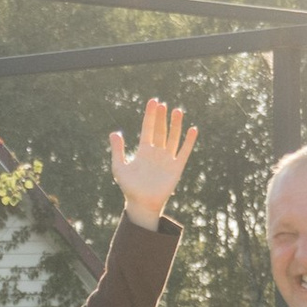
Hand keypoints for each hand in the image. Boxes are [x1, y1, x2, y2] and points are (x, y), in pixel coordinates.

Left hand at [110, 98, 197, 228]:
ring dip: (175, 125)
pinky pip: (184, 152)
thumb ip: (117, 151)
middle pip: (160, 130)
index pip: (147, 128)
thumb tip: (114, 133)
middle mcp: (156, 152)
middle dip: (161, 118)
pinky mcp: (176, 168)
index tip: (153, 102)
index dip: (150, 115)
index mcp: (143, 151)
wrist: (142, 204)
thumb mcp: (119, 168)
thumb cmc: (129, 187)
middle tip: (162, 104)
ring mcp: (167, 159)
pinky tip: (192, 130)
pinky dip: (188, 142)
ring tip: (177, 111)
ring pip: (172, 138)